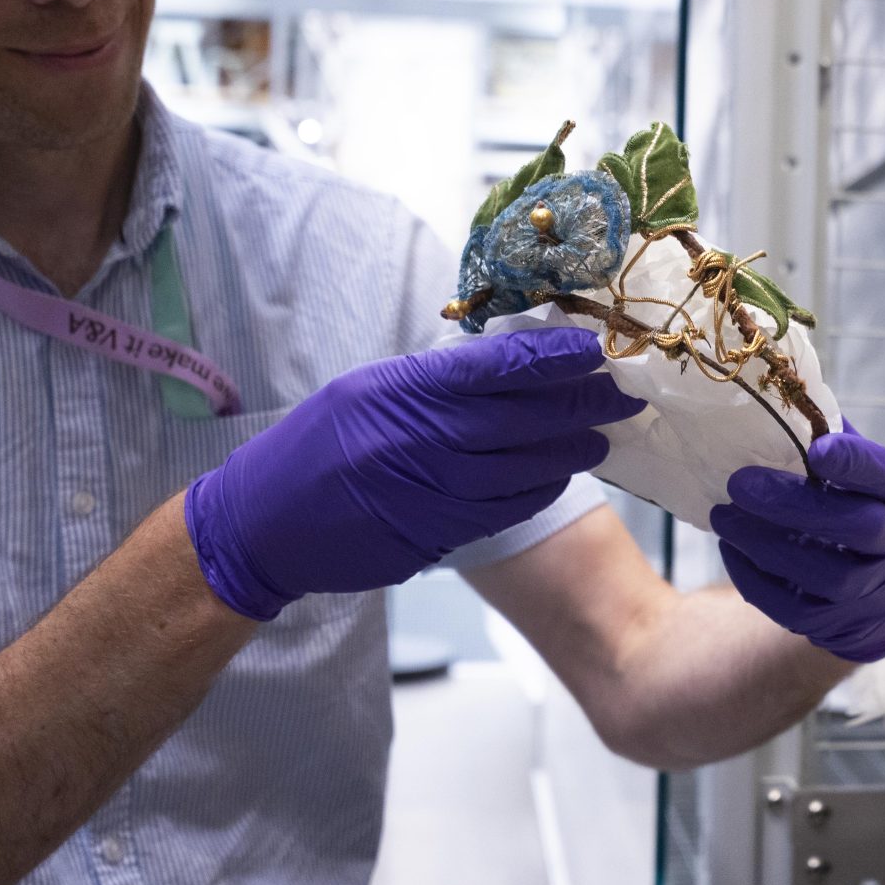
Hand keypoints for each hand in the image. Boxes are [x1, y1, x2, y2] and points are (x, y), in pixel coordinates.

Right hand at [185, 326, 643, 619]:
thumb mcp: (367, 390)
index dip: (555, 357)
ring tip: (602, 436)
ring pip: (523, 470)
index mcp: (403, 391)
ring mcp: (427, 492)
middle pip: (524, 419)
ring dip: (571, 452)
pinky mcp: (432, 535)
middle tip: (623, 395)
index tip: (595, 349)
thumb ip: (435, 380)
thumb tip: (509, 365)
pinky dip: (538, 490)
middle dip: (582, 405)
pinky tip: (558, 476)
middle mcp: (419, 440)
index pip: (497, 366)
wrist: (262, 525)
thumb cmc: (315, 446)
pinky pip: (503, 510)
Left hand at [713, 430, 884, 663]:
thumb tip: (777, 389)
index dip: (855, 463)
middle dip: (793, 505)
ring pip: (825, 574)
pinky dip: (757, 580)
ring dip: (766, 544)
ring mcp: (874, 590)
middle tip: (738, 483)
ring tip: (723, 517)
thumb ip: (829, 437)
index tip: (818, 451)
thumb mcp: (860, 473)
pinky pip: (796, 609)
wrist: (882, 593)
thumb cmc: (859, 508)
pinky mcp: (841, 625)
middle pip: (857, 528)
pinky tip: (731, 550)